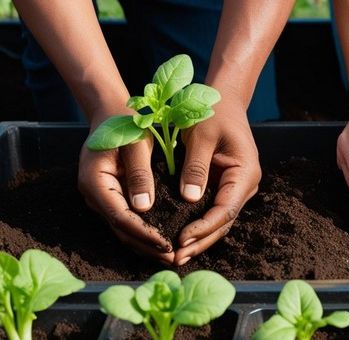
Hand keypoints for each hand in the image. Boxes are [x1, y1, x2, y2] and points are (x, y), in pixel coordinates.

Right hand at [78, 115, 174, 263]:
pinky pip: (126, 222)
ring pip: (122, 229)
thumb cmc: (126, 124)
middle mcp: (94, 195)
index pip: (120, 217)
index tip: (166, 244)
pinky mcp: (111, 198)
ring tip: (171, 256)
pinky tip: (161, 242)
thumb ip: (140, 174)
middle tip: (174, 259)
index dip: (143, 233)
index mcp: (95, 182)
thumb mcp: (136, 145)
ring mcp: (100, 198)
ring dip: (145, 245)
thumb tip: (144, 207)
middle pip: (120, 229)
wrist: (112, 113)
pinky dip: (143, 234)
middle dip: (147, 246)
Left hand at [173, 100, 260, 264]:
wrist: (223, 101)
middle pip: (224, 222)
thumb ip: (195, 167)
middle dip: (201, 242)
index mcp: (245, 172)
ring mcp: (236, 188)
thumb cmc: (212, 112)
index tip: (181, 240)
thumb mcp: (201, 135)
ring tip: (177, 256)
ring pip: (219, 221)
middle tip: (176, 259)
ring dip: (199, 239)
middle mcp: (244, 185)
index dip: (204, 227)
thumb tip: (189, 200)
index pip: (225, 209)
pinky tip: (182, 240)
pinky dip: (198, 227)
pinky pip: (213, 212)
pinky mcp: (224, 187)